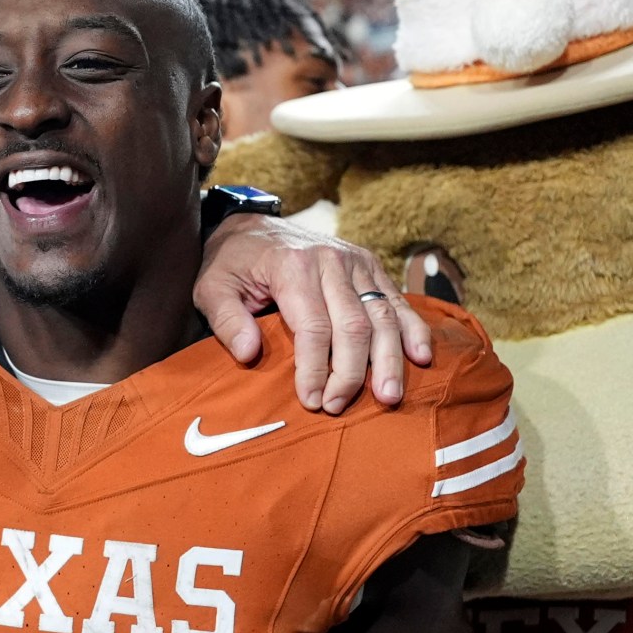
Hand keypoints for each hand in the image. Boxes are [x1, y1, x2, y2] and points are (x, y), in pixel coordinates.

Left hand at [195, 211, 433, 414]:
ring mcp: (356, 262)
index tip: (311, 401)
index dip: (316, 368)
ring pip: (383, 314)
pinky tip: (420, 358)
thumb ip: (226, 320)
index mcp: (293, 267)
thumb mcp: (212, 288)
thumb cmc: (231, 265)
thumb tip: (249, 354)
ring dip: (388, 359)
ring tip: (389, 396)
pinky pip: (397, 300)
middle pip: (354, 325)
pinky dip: (413, 329)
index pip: (313, 327)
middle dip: (351, 373)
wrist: (253, 226)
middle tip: (339, 407)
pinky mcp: (370, 265)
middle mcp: (331, 261)